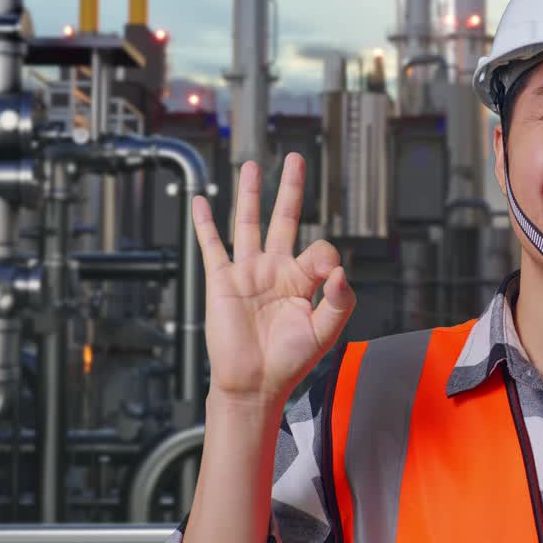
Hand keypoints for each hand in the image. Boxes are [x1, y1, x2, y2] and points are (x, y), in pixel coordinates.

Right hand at [190, 153, 354, 406]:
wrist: (254, 383)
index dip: (327, 256)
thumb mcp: (326, 331)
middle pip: (284, 218)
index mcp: (303, 280)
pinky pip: (212, 245)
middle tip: (296, 159)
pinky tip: (201, 201)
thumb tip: (342, 269)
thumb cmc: (291, 361)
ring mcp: (248, 272)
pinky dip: (205, 223)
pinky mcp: (222, 280)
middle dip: (291, 188)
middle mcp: (276, 269)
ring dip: (250, 194)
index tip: (330, 274)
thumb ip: (340, 299)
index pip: (320, 248)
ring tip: (252, 166)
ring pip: (248, 223)